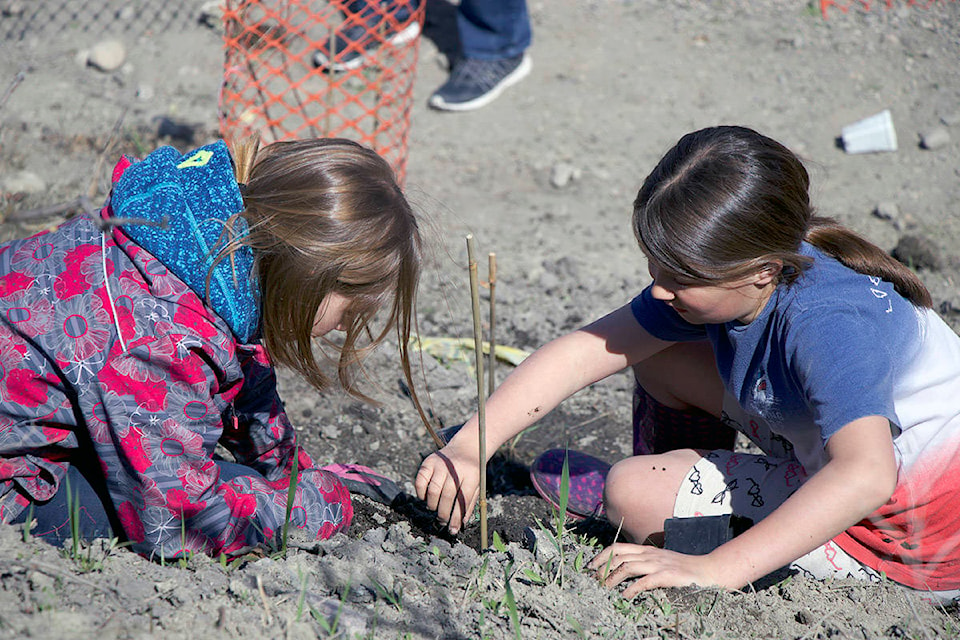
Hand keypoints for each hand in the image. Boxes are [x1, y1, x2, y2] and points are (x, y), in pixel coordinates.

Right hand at [415, 439, 480, 533]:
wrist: (466, 448)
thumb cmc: (472, 472)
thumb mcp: (477, 485)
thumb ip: (469, 504)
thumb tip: (461, 524)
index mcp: (471, 474)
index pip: (462, 499)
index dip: (456, 517)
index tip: (453, 530)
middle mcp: (455, 468)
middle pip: (447, 495)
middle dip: (443, 513)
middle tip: (442, 521)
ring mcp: (440, 464)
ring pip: (433, 490)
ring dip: (432, 505)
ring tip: (435, 509)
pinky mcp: (428, 462)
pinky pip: (420, 481)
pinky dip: (421, 493)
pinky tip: (426, 497)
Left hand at [587, 542, 724, 598]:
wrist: (710, 570)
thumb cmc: (685, 570)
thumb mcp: (661, 562)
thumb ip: (646, 563)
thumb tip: (625, 571)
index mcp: (647, 550)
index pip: (618, 547)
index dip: (602, 555)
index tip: (591, 566)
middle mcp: (650, 554)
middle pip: (618, 556)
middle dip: (602, 568)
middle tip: (594, 580)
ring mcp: (658, 564)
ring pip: (627, 566)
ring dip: (612, 578)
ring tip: (604, 588)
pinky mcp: (667, 576)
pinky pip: (644, 581)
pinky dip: (632, 589)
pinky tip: (625, 596)